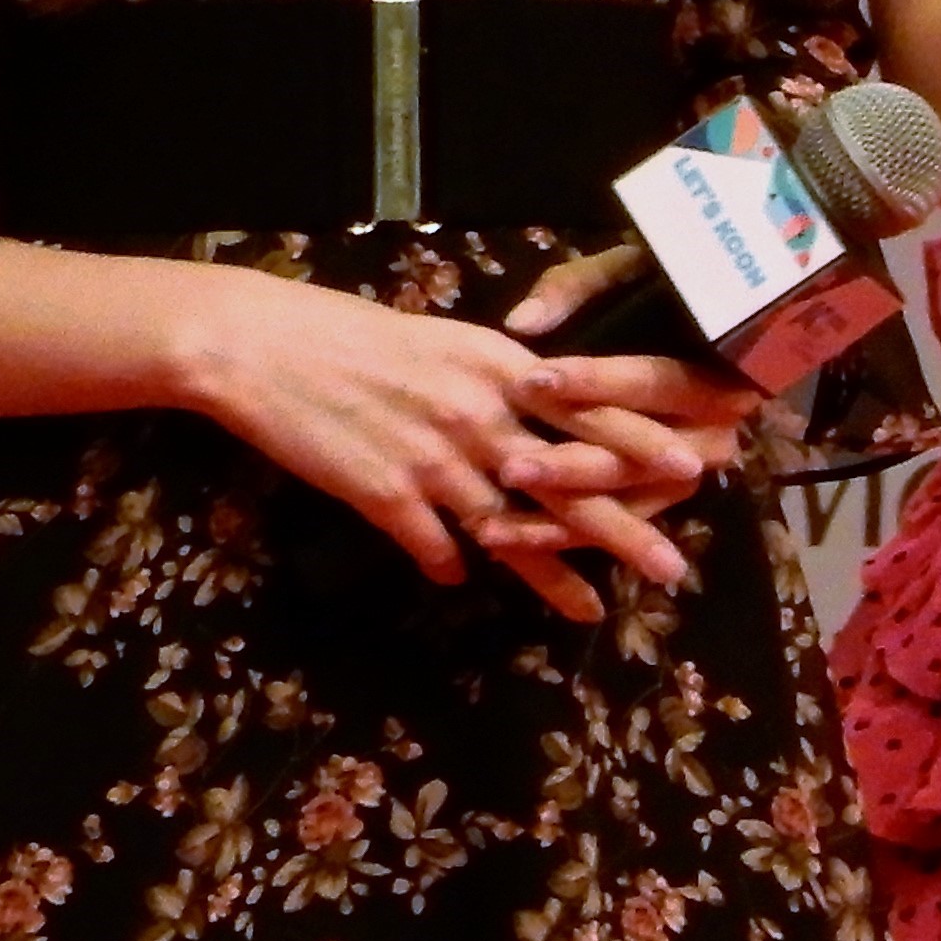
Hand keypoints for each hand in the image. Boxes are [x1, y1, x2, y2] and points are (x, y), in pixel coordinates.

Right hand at [168, 263, 696, 619]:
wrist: (250, 345)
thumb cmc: (334, 329)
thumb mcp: (428, 338)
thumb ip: (483, 375)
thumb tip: (528, 398)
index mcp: (489, 364)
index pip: (585, 409)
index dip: (639, 442)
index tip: (690, 470)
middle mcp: (474, 414)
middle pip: (566, 482)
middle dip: (623, 531)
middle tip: (672, 571)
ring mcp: (431, 459)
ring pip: (508, 530)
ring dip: (551, 575)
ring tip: (591, 611)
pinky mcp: (385, 494)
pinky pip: (434, 544)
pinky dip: (449, 563)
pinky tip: (457, 578)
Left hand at [486, 253, 762, 553]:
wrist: (696, 322)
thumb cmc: (652, 288)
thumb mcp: (621, 271)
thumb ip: (574, 292)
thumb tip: (524, 323)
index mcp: (721, 376)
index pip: (656, 383)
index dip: (595, 383)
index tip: (531, 381)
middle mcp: (714, 435)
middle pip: (645, 461)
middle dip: (575, 467)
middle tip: (512, 468)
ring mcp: (687, 474)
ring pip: (628, 505)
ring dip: (562, 519)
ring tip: (494, 527)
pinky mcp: (659, 498)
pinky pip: (613, 523)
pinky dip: (560, 536)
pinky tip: (500, 537)